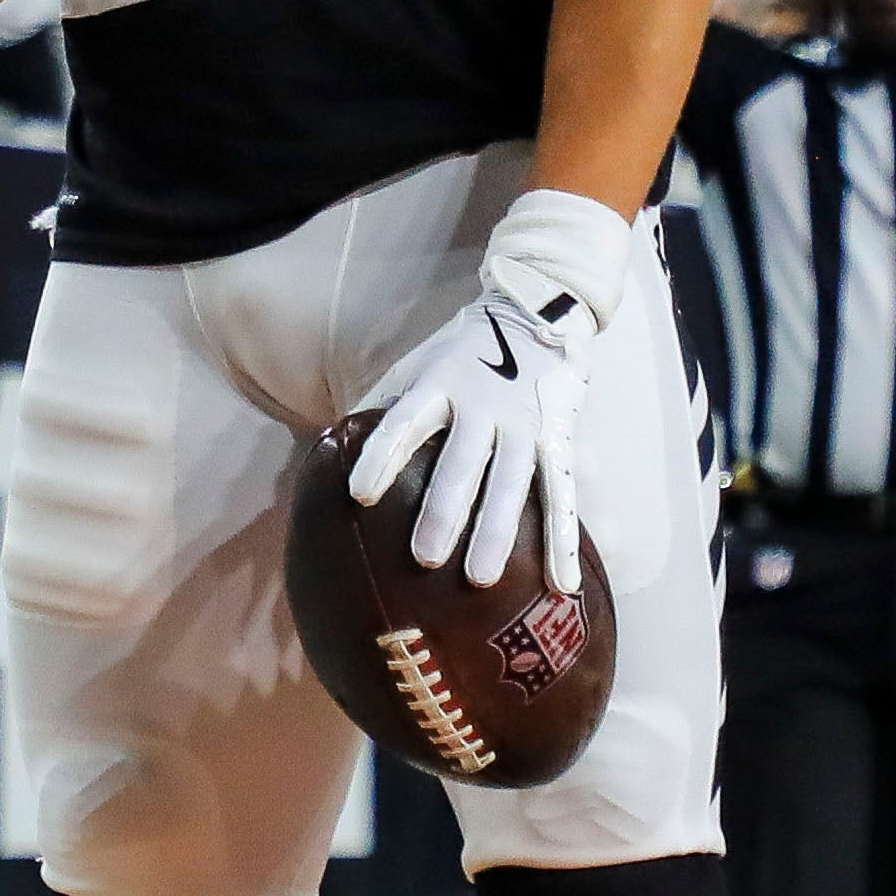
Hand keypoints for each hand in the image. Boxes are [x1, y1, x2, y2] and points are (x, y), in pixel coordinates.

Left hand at [352, 289, 597, 592]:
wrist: (536, 313)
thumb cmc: (463, 352)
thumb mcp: (419, 364)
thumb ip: (384, 403)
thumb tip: (331, 445)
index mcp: (439, 385)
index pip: (405, 423)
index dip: (382, 456)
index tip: (359, 494)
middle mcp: (482, 407)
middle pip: (460, 464)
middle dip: (443, 512)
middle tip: (425, 559)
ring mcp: (523, 425)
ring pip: (510, 484)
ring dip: (496, 532)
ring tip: (480, 578)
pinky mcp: (557, 439)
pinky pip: (561, 495)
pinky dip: (564, 540)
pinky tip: (562, 582)